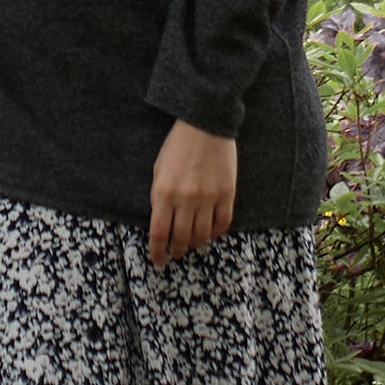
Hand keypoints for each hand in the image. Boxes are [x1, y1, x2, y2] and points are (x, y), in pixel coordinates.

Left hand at [148, 121, 237, 267]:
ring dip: (195, 244)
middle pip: (181, 238)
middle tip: (176, 254)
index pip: (159, 233)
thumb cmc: (178, 145)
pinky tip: (210, 233)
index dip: (158, 251)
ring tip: (192, 245)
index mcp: (163, 192)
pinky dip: (215, 233)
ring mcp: (208, 197)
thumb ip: (159, 196)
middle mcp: (185, 199)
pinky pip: (222, 223)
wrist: (205, 124)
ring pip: (201, 235)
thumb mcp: (158, 169)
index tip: (158, 260)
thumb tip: (162, 222)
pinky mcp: (226, 193)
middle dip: (177, 250)